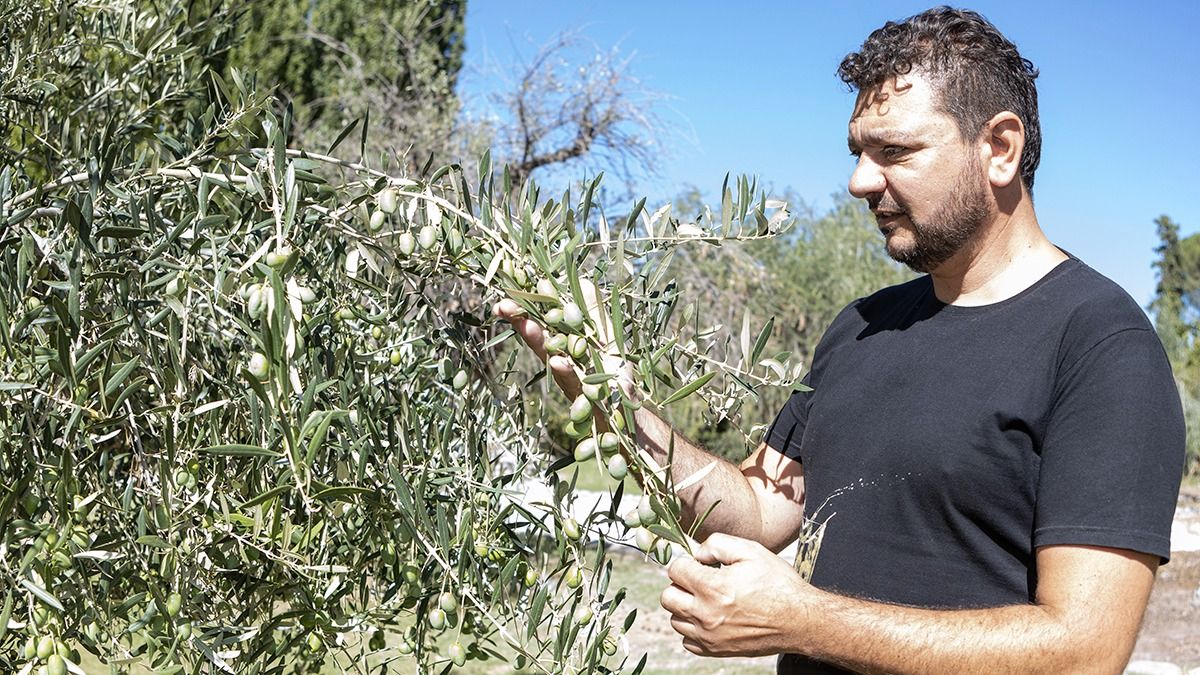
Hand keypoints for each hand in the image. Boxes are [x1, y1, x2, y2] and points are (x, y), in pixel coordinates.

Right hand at [492, 279, 636, 402]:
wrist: (628, 410)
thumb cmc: (616, 374)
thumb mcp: (608, 337)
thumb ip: (595, 313)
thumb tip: (584, 282)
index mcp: (566, 342)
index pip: (543, 320)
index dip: (527, 306)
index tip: (510, 289)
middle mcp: (563, 358)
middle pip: (539, 336)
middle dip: (521, 320)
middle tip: (501, 306)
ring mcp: (569, 378)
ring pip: (550, 357)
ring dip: (537, 341)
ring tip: (525, 324)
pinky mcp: (582, 396)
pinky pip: (571, 382)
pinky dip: (564, 372)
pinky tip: (556, 361)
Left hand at [660, 533, 810, 656]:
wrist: (799, 620)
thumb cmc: (777, 583)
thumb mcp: (751, 551)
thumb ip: (717, 544)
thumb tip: (697, 553)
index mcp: (713, 587)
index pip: (675, 570)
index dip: (686, 562)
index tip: (699, 564)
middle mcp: (706, 614)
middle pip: (668, 597)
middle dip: (680, 584)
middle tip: (699, 581)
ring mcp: (709, 636)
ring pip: (675, 620)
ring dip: (685, 607)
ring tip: (706, 599)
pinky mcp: (716, 650)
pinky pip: (687, 641)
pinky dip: (693, 629)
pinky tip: (710, 618)